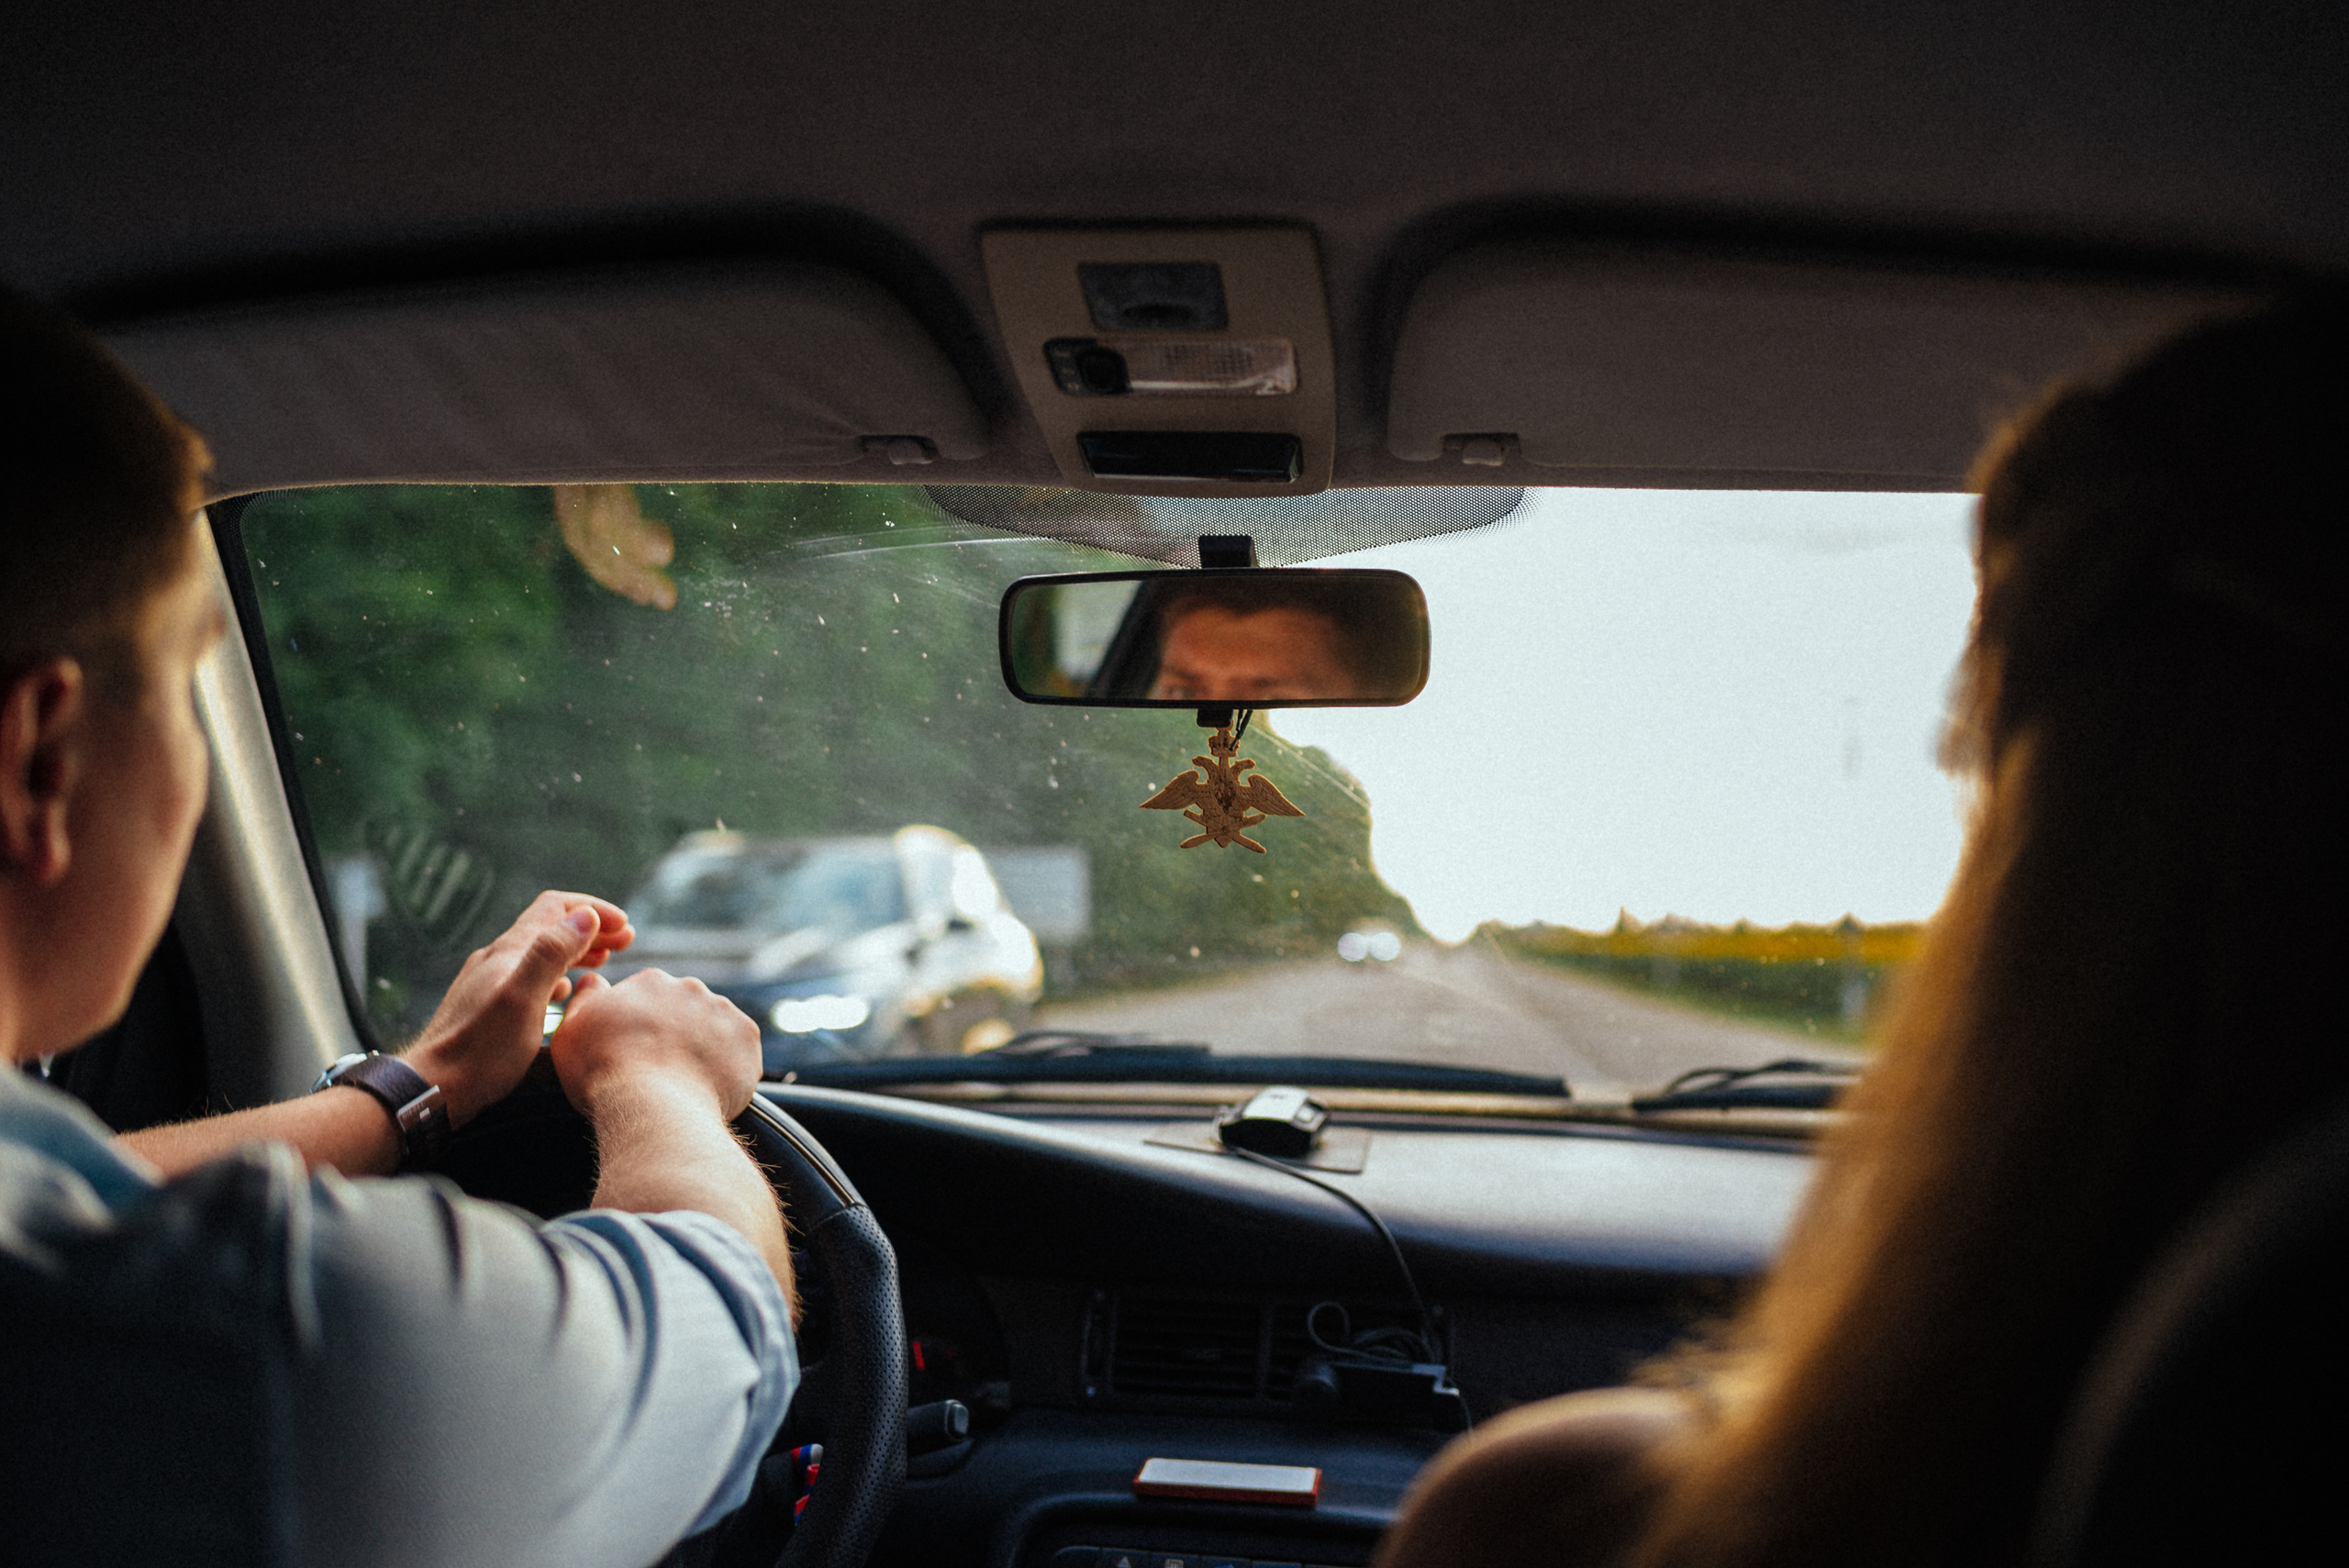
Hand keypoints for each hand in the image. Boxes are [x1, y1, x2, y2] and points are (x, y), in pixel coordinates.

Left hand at [403, 890, 632, 1123]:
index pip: (556, 907)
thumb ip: (552, 953)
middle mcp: (497, 959)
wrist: (432, 1088)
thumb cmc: (480, 1051)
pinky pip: (528, 978)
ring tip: (603, 965)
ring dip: (575, 953)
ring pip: (539, 953)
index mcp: (509, 951)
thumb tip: (585, 915)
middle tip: (624, 943)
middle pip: (549, 928)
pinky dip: (556, 977)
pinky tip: (564, 996)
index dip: (594, 909)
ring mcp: (489, 982)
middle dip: (590, 930)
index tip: (625, 927)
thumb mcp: (524, 999)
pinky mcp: (485, 1005)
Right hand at [548, 968, 762, 1122]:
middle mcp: (689, 987)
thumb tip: (594, 979)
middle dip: (676, 1033)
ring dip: (705, 1046)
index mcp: (649, 982)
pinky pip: (741, 1048)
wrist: (653, 1106)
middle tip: (662, 1069)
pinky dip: (731, 1064)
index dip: (642, 1028)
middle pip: (684, 1009)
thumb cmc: (604, 1072)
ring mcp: (722, 1010)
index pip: (649, 999)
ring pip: (714, 1027)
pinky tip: (711, 1085)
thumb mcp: (571, 1031)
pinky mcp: (748, 1036)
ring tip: (686, 1081)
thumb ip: (586, 998)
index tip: (637, 1052)